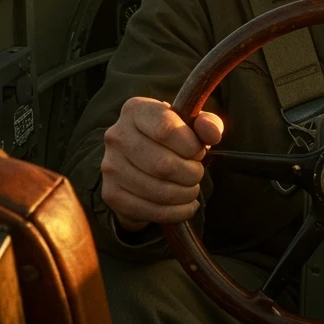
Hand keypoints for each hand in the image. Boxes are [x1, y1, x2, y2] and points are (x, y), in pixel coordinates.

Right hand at [101, 96, 222, 232]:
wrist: (138, 160)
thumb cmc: (171, 138)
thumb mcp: (191, 124)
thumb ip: (207, 123)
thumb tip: (213, 133)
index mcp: (135, 110)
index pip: (165, 129)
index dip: (190, 146)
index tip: (198, 152)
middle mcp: (117, 136)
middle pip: (163, 165)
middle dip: (191, 174)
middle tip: (197, 173)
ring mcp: (110, 166)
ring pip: (158, 191)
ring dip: (185, 194)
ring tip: (191, 189)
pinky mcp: (111, 193)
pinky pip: (149, 210)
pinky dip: (176, 213)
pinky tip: (185, 205)